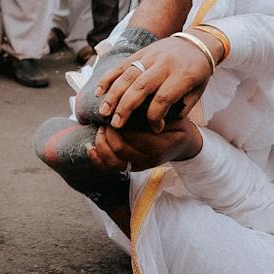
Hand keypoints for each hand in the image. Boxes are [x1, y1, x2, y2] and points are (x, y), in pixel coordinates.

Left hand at [86, 118, 203, 171]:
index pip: (133, 137)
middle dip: (108, 133)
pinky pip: (111, 169)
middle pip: (120, 149)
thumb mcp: (174, 114)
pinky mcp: (132, 168)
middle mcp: (149, 160)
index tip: (114, 111)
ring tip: (100, 130)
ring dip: (101, 145)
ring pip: (113, 162)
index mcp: (160, 146)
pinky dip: (97, 159)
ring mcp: (140, 166)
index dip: (119, 124)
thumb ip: (156, 111)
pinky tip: (90, 147)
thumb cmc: (176, 124)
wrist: (182, 142)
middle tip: (105, 119)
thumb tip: (133, 105)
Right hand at [94, 35, 216, 129]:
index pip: (163, 99)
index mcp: (183, 75)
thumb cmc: (198, 72)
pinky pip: (122, 64)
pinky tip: (99, 92)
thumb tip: (160, 122)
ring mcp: (151, 56)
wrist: (198, 42)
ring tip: (104, 112)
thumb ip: (181, 107)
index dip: (156, 117)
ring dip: (113, 94)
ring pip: (128, 75)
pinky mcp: (141, 52)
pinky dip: (108, 77)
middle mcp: (165, 64)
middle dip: (126, 107)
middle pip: (141, 86)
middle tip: (115, 125)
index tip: (155, 129)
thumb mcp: (198, 90)